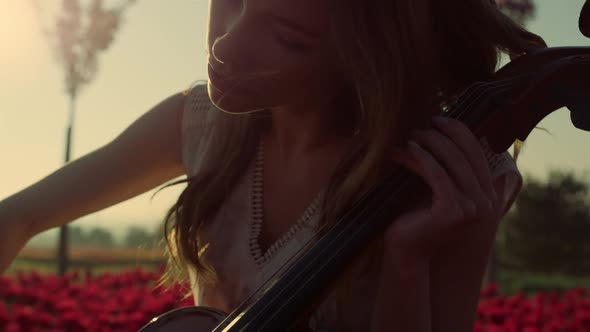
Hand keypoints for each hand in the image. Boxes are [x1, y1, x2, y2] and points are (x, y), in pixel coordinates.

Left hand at [383, 116, 500, 264]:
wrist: (407, 253)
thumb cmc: (418, 219)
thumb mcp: (438, 191)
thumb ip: (449, 170)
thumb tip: (443, 133)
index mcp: (487, 197)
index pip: (478, 154)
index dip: (459, 132)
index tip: (438, 119)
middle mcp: (486, 203)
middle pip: (467, 153)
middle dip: (442, 134)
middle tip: (422, 124)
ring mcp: (472, 208)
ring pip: (452, 161)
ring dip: (429, 143)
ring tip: (410, 135)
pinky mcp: (453, 211)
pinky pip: (436, 174)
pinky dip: (419, 157)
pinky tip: (405, 149)